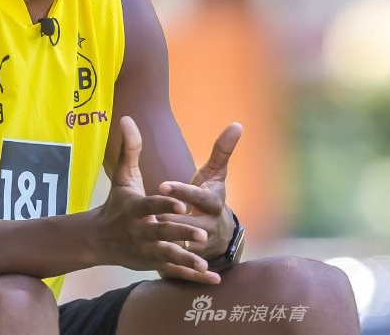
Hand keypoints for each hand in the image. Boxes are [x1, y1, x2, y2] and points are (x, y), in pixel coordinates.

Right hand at [93, 116, 219, 283]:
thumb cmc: (116, 204)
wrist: (98, 239)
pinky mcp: (152, 264)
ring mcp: (145, 250)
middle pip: (161, 233)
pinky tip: (213, 279)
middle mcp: (139, 231)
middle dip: (180, 234)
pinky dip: (192, 277)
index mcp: (134, 209)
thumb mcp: (122, 177)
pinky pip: (174, 272)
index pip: (150, 206)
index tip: (181, 204)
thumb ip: (130, 149)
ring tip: (205, 261)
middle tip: (201, 234)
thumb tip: (127, 118)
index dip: (164, 205)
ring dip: (186, 260)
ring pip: (167, 256)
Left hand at [157, 122, 242, 272]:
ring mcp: (205, 244)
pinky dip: (174, 264)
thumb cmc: (210, 197)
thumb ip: (222, 150)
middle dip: (175, 220)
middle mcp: (212, 223)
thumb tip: (237, 123)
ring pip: (188, 246)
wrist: (219, 233)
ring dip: (172, 241)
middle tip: (154, 213)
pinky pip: (185, 265)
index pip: (201, 197)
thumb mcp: (215, 174)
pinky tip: (156, 261)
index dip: (183, 192)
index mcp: (214, 201)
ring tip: (152, 232)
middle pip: (195, 224)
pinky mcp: (196, 260)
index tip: (162, 185)